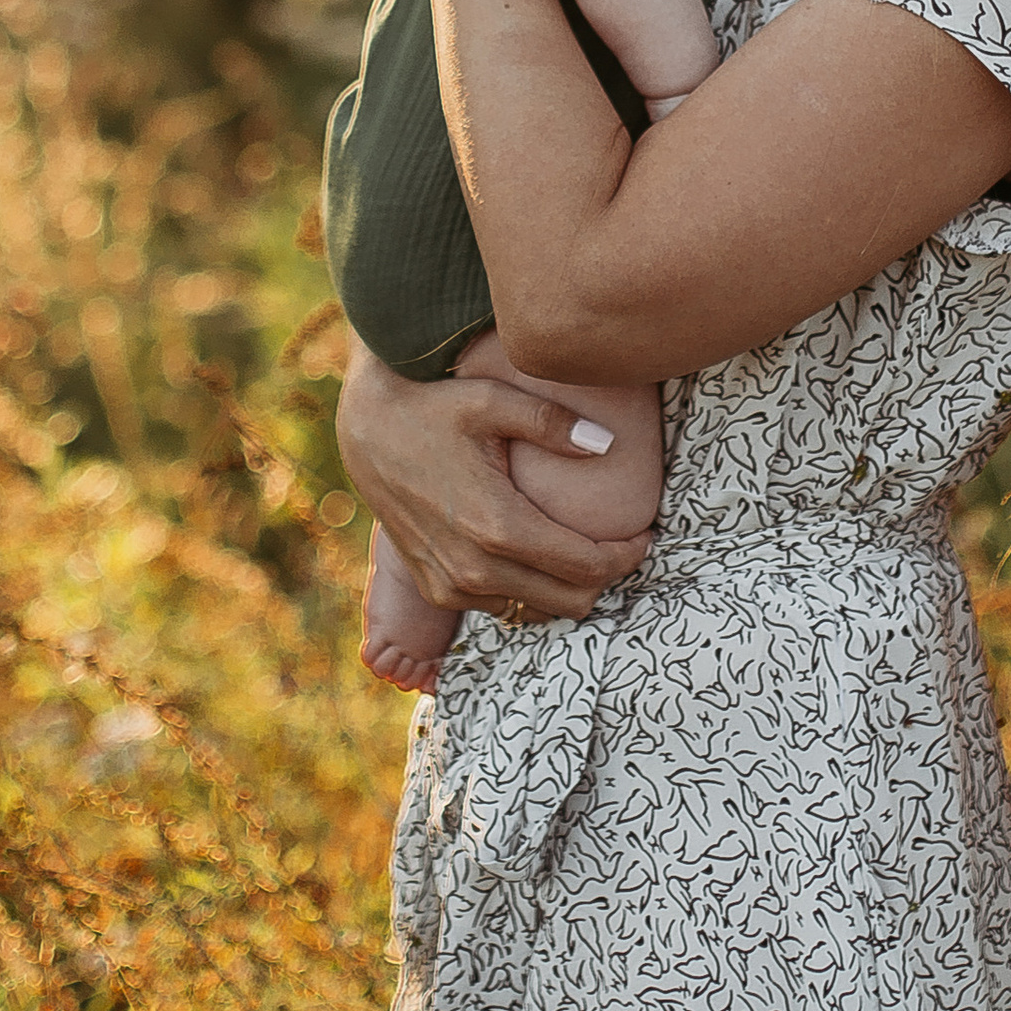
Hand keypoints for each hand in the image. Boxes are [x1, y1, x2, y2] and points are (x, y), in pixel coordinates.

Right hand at [335, 339, 649, 621]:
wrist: (364, 431)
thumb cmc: (431, 407)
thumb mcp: (491, 399)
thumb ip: (553, 422)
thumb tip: (607, 445)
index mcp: (497, 525)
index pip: (588, 566)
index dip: (628, 555)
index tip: (646, 533)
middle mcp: (474, 568)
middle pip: (571, 601)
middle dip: (606, 576)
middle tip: (622, 543)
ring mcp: (452, 585)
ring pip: (538, 611)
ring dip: (567, 586)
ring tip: (582, 548)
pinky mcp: (437, 589)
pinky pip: (502, 607)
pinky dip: (529, 590)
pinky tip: (537, 555)